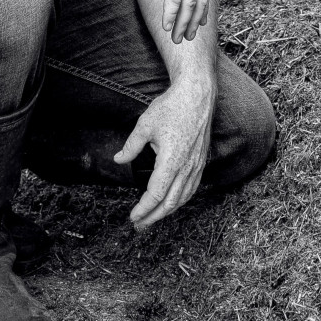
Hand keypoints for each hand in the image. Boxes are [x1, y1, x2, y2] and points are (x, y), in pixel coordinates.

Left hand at [114, 78, 214, 230]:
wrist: (197, 95)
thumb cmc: (172, 107)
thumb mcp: (145, 125)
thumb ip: (131, 146)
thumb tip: (119, 159)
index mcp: (171, 161)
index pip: (155, 195)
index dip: (143, 209)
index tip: (133, 217)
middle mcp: (186, 168)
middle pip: (170, 203)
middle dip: (153, 217)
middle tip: (139, 225)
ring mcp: (196, 166)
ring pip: (183, 198)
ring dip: (167, 212)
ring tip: (153, 218)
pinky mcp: (201, 162)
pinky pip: (192, 189)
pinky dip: (180, 201)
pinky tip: (172, 202)